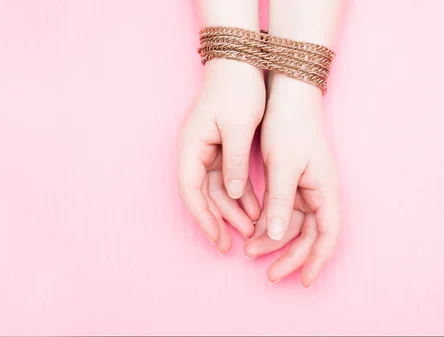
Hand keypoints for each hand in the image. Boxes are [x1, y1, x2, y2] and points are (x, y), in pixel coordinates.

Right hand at [178, 59, 263, 252]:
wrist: (240, 60)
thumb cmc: (236, 88)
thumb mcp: (237, 126)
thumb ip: (234, 162)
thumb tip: (233, 195)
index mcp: (190, 147)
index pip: (190, 191)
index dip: (202, 219)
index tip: (217, 240)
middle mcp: (193, 151)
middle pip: (200, 195)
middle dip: (216, 221)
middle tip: (230, 246)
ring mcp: (205, 149)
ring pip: (215, 189)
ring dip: (230, 210)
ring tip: (250, 231)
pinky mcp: (219, 147)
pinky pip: (226, 177)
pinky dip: (238, 194)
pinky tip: (253, 209)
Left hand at [245, 75, 340, 286]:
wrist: (287, 95)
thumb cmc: (290, 127)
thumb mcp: (284, 167)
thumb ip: (281, 202)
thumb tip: (278, 235)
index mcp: (325, 190)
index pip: (327, 235)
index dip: (316, 260)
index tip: (303, 282)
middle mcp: (319, 191)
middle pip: (309, 234)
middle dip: (290, 256)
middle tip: (269, 275)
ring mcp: (305, 186)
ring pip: (292, 223)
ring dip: (274, 239)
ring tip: (250, 251)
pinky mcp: (290, 179)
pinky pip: (281, 208)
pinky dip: (269, 221)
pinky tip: (251, 230)